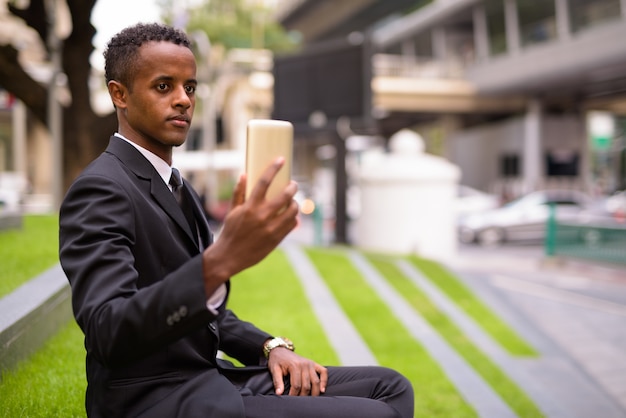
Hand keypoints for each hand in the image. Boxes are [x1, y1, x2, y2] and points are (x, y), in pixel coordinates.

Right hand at [201, 158, 298, 291]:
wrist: (230, 256)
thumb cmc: (230, 231)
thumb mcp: (232, 211)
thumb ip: (239, 193)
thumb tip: (244, 175)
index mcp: (250, 206)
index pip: (264, 182)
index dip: (274, 168)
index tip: (281, 160)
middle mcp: (262, 216)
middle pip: (285, 195)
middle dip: (292, 187)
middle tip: (293, 184)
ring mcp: (271, 228)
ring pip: (293, 210)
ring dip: (295, 203)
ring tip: (292, 202)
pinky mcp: (277, 239)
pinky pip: (292, 224)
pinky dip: (293, 218)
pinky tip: (290, 216)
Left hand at [268, 348, 327, 395]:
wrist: (280, 350)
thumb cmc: (277, 361)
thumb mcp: (274, 370)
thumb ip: (277, 382)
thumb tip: (279, 394)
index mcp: (294, 366)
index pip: (296, 385)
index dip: (293, 395)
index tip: (290, 400)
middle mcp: (305, 364)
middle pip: (307, 385)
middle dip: (303, 396)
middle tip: (299, 402)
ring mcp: (310, 364)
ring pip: (316, 381)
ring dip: (314, 392)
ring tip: (310, 401)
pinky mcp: (314, 364)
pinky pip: (323, 372)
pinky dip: (324, 381)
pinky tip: (322, 390)